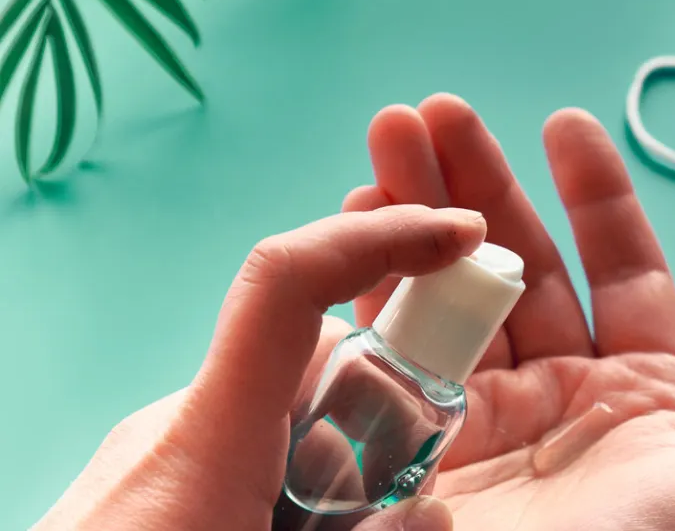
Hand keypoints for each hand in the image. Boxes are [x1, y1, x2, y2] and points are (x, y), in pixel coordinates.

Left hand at [32, 205, 482, 530]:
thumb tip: (433, 512)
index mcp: (200, 449)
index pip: (285, 286)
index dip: (379, 236)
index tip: (461, 235)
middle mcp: (174, 431)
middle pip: (313, 364)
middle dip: (381, 414)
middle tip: (386, 507)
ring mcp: (155, 459)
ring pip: (285, 421)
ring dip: (335, 472)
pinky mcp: (147, 489)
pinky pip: (244, 459)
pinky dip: (288, 491)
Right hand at [330, 94, 674, 529]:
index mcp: (645, 395)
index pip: (624, 270)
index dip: (597, 194)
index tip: (564, 123)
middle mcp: (563, 401)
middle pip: (521, 265)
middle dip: (481, 184)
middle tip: (437, 113)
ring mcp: (486, 424)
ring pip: (452, 297)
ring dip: (416, 217)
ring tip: (386, 142)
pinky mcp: (416, 454)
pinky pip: (395, 356)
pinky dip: (372, 291)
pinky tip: (354, 230)